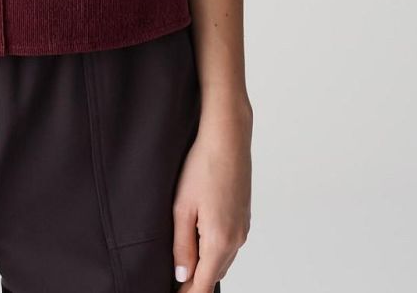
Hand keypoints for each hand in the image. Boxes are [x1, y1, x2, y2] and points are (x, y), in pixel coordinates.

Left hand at [172, 102, 251, 289]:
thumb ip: (182, 245)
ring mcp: (243, 228)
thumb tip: (182, 275)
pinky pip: (229, 244)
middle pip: (214, 274)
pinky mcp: (244, 216)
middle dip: (194, 281)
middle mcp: (237, 239)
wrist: (228, 137)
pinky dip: (214, 249)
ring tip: (182, 261)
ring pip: (223, 260)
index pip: (204, 284)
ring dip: (205, 264)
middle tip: (172, 280)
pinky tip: (199, 239)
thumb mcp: (182, 207)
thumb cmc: (203, 166)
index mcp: (220, 240)